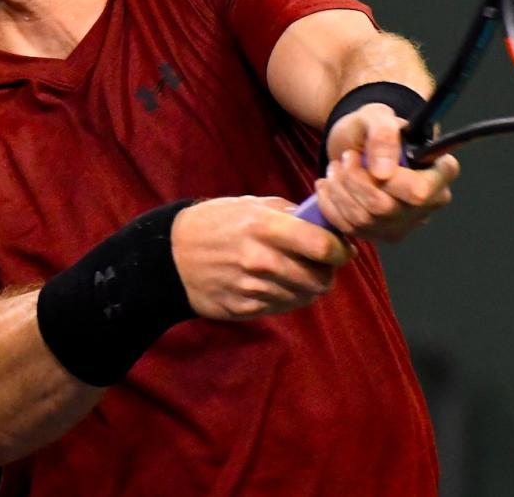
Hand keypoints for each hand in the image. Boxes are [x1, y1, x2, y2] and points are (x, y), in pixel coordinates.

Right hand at [171, 196, 352, 320]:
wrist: (170, 256)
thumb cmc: (215, 223)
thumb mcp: (250, 205)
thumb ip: (289, 214)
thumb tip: (325, 224)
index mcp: (265, 227)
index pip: (322, 246)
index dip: (340, 250)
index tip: (342, 249)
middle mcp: (261, 260)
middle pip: (319, 278)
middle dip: (327, 272)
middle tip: (322, 264)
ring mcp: (252, 288)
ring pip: (304, 297)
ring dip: (308, 286)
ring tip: (297, 272)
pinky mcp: (245, 308)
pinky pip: (282, 307)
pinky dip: (287, 297)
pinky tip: (276, 283)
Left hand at [314, 103, 458, 242]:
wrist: (356, 144)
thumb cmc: (373, 128)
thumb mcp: (377, 116)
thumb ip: (384, 135)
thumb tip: (384, 172)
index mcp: (439, 172)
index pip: (420, 191)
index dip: (390, 180)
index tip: (367, 160)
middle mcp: (428, 204)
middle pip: (385, 208)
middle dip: (354, 181)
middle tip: (346, 158)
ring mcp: (404, 223)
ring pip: (363, 219)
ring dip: (340, 190)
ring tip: (336, 168)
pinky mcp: (379, 234)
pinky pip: (348, 228)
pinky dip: (330, 204)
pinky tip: (328, 185)